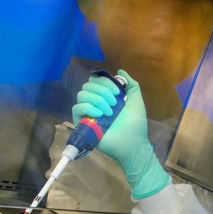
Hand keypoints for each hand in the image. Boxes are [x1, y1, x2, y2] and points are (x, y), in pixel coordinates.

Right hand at [72, 69, 169, 198]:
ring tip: (109, 112)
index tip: (118, 92)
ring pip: (82, 94)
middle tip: (114, 103)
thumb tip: (119, 71)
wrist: (133, 141)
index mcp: (107, 96)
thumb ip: (130, 84)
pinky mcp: (81, 123)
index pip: (97, 80)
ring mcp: (88, 112)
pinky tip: (99, 114)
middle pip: (88, 85)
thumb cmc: (135, 122)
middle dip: (103, 91)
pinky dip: (88, 107)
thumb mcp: (136, 99)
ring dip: (97, 100)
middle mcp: (96, 102)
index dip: (106, 82)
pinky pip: (76, 108)